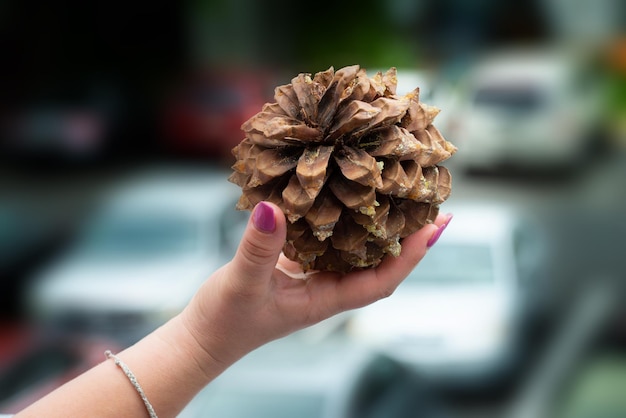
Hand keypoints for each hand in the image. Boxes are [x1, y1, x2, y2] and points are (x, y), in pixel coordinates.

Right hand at [181, 201, 450, 368]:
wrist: (202, 338)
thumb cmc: (224, 322)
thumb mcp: (241, 283)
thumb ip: (258, 248)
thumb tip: (273, 207)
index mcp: (324, 300)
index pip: (381, 280)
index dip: (410, 256)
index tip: (435, 227)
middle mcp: (325, 288)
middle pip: (378, 263)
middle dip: (406, 237)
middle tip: (429, 203)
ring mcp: (311, 277)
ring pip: (354, 251)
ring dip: (376, 227)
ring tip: (395, 195)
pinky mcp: (294, 266)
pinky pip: (326, 241)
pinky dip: (340, 222)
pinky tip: (340, 198)